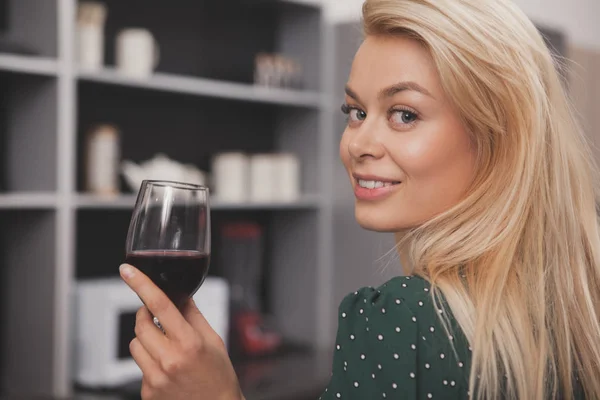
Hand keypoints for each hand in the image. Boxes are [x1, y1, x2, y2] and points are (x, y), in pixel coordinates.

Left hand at [119, 263, 243, 399]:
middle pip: (141, 324)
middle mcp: (169, 360)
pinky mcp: (147, 392)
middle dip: (147, 316)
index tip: (127, 271)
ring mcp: (156, 378)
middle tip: (159, 319)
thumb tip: (179, 294)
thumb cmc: (218, 376)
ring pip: (135, 344)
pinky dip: (149, 361)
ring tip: (165, 347)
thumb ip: (192, 315)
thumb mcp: (213, 340)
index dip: (141, 284)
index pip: (160, 305)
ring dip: (146, 339)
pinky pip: (139, 366)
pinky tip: (167, 368)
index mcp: (189, 343)